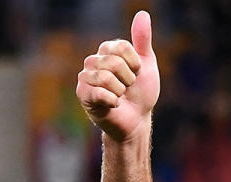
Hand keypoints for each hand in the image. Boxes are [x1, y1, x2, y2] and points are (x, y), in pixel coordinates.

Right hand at [76, 11, 158, 141]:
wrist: (137, 119)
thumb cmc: (141, 93)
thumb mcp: (147, 64)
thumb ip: (142, 40)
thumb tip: (142, 14)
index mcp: (107, 51)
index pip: (121, 46)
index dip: (135, 63)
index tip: (136, 72)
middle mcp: (93, 61)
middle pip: (114, 62)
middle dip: (129, 79)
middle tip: (128, 87)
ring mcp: (85, 77)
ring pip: (107, 78)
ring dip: (121, 91)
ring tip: (120, 96)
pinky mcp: (83, 94)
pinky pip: (101, 93)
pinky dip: (114, 101)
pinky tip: (113, 105)